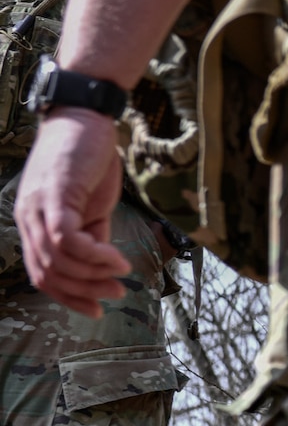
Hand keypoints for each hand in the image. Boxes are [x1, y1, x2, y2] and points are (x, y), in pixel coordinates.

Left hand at [16, 108, 131, 316]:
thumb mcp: (92, 205)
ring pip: (58, 259)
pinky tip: (116, 258)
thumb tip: (103, 265)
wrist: (85, 116)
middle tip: (115, 294)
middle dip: (83, 290)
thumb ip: (93, 234)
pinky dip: (94, 254)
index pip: (43, 273)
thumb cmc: (88, 158)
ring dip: (92, 275)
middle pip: (48, 272)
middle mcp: (28, 217)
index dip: (69, 297)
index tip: (98, 309)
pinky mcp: (56, 195)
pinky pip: (68, 238)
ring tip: (121, 275)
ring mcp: (39, 206)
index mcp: (34, 223)